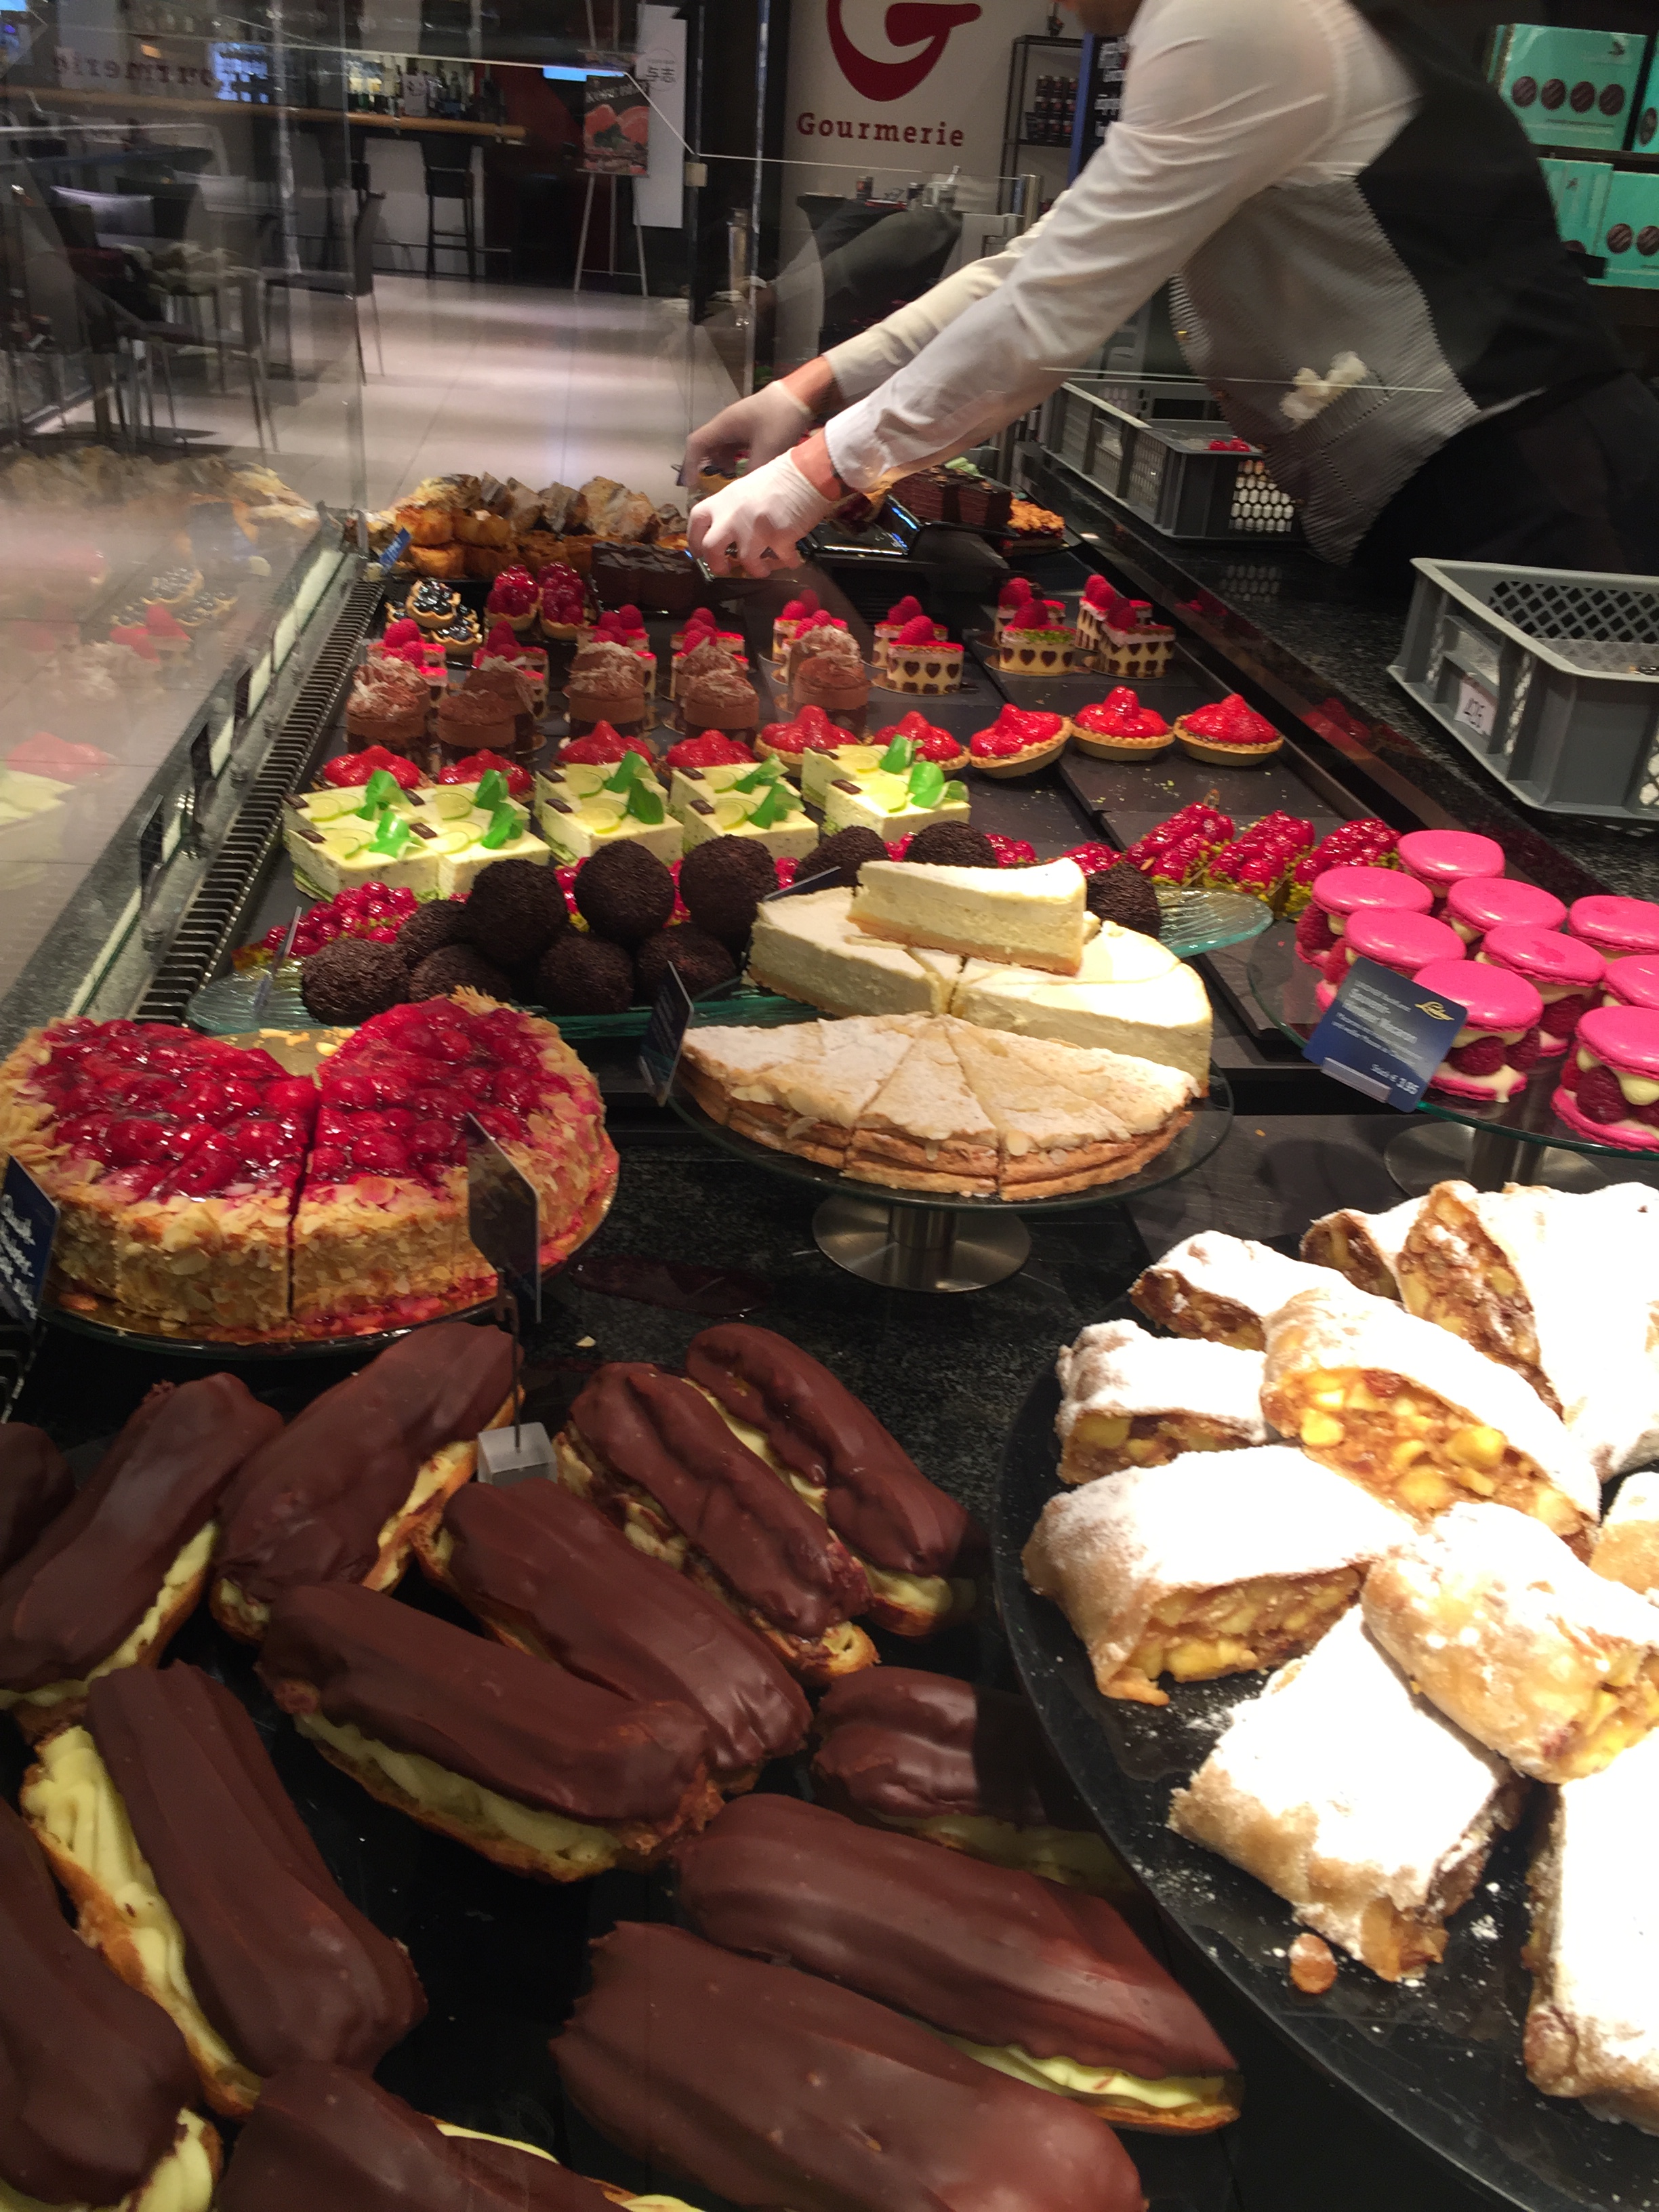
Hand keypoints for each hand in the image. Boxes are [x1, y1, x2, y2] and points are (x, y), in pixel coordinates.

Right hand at [680, 382, 812, 486]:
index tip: (693, 485)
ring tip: (736, 478)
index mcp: (724, 425)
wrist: (801, 395)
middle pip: (708, 448)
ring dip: (725, 464)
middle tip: (715, 486)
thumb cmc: (781, 418)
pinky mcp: (750, 428)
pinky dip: (736, 459)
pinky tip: (748, 469)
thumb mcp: (768, 449)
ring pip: (722, 448)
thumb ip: (753, 473)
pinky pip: (735, 446)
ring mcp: (738, 425)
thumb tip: (744, 493)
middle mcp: (726, 424)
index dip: (690, 465)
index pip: (696, 444)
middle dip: (709, 467)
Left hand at [687, 451, 835, 577]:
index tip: (701, 553)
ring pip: (746, 562)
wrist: (806, 473)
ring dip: (757, 570)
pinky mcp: (778, 538)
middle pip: (711, 548)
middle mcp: (734, 515)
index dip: (695, 541)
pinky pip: (782, 560)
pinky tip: (791, 559)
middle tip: (726, 569)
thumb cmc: (778, 479)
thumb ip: (732, 510)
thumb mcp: (745, 490)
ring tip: (765, 568)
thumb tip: (728, 534)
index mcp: (723, 501)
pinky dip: (788, 562)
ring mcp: (755, 528)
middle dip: (716, 565)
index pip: (697, 522)